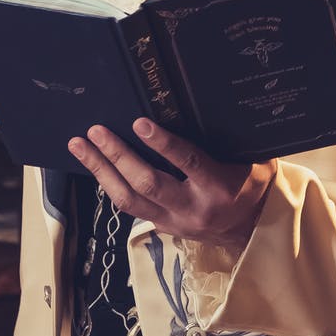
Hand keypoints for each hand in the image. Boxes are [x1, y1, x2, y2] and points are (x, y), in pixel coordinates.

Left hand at [69, 118, 271, 252]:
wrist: (254, 230)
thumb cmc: (253, 184)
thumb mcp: (252, 160)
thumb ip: (226, 140)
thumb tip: (197, 106)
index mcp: (219, 187)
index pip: (188, 162)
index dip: (162, 143)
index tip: (138, 123)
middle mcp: (194, 208)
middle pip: (148, 183)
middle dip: (117, 156)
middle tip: (96, 132)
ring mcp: (174, 221)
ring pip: (129, 199)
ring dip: (101, 171)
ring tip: (80, 146)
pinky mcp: (162, 227)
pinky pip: (129, 206)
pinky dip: (109, 184)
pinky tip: (95, 166)